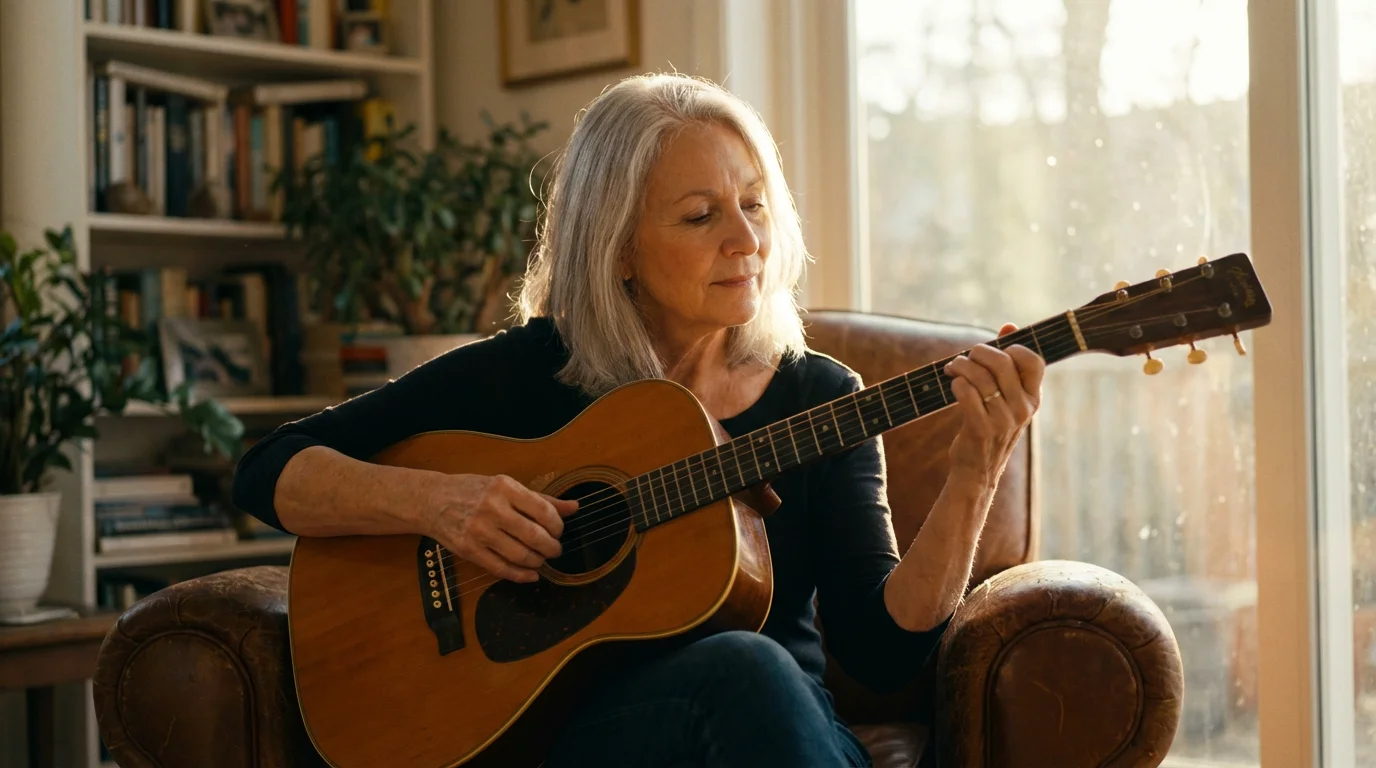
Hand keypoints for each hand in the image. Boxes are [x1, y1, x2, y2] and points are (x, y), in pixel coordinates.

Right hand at [425, 473, 578, 583]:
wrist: (433, 500)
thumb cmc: (474, 491)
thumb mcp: (507, 487)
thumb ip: (541, 499)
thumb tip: (575, 507)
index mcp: (505, 488)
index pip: (543, 511)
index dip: (557, 526)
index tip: (557, 531)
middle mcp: (493, 508)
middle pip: (535, 536)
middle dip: (552, 547)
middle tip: (555, 550)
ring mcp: (479, 531)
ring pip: (520, 555)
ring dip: (538, 562)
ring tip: (541, 559)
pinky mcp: (469, 550)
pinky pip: (501, 569)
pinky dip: (521, 575)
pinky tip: (530, 574)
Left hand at [942, 323, 1044, 486]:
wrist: (977, 470)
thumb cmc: (989, 425)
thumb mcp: (1007, 398)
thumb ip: (1009, 363)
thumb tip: (1009, 325)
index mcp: (1033, 398)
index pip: (1033, 360)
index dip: (1012, 346)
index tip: (996, 350)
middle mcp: (1023, 409)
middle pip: (1002, 362)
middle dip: (978, 352)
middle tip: (965, 357)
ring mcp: (1004, 420)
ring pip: (980, 376)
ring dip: (960, 366)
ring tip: (953, 368)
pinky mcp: (981, 429)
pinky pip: (966, 393)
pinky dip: (956, 384)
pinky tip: (954, 385)